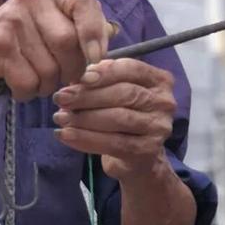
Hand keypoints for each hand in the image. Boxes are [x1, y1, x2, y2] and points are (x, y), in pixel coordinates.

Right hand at [0, 0, 111, 99]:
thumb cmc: (18, 42)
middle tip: (60, 78)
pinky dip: (27, 93)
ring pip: (49, 68)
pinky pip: (28, 82)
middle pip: (68, 43)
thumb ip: (78, 29)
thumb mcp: (48, 24)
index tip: (96, 59)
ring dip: (46, 86)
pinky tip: (17, 85)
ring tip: (34, 80)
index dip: (94, 33)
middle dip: (70, 71)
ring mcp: (11, 21)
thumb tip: (107, 45)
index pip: (84, 2)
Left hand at [52, 58, 175, 179]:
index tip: (78, 78)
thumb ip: (100, 80)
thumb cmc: (122, 114)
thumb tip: (74, 80)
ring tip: (60, 118)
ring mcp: (158, 128)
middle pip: (124, 94)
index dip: (104, 72)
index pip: (131, 69)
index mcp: (158, 80)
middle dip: (88, 95)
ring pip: (118, 119)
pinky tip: (66, 135)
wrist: (137, 156)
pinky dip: (85, 139)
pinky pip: (113, 143)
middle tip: (61, 98)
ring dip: (84, 118)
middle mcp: (164, 102)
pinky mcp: (147, 151)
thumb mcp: (114, 92)